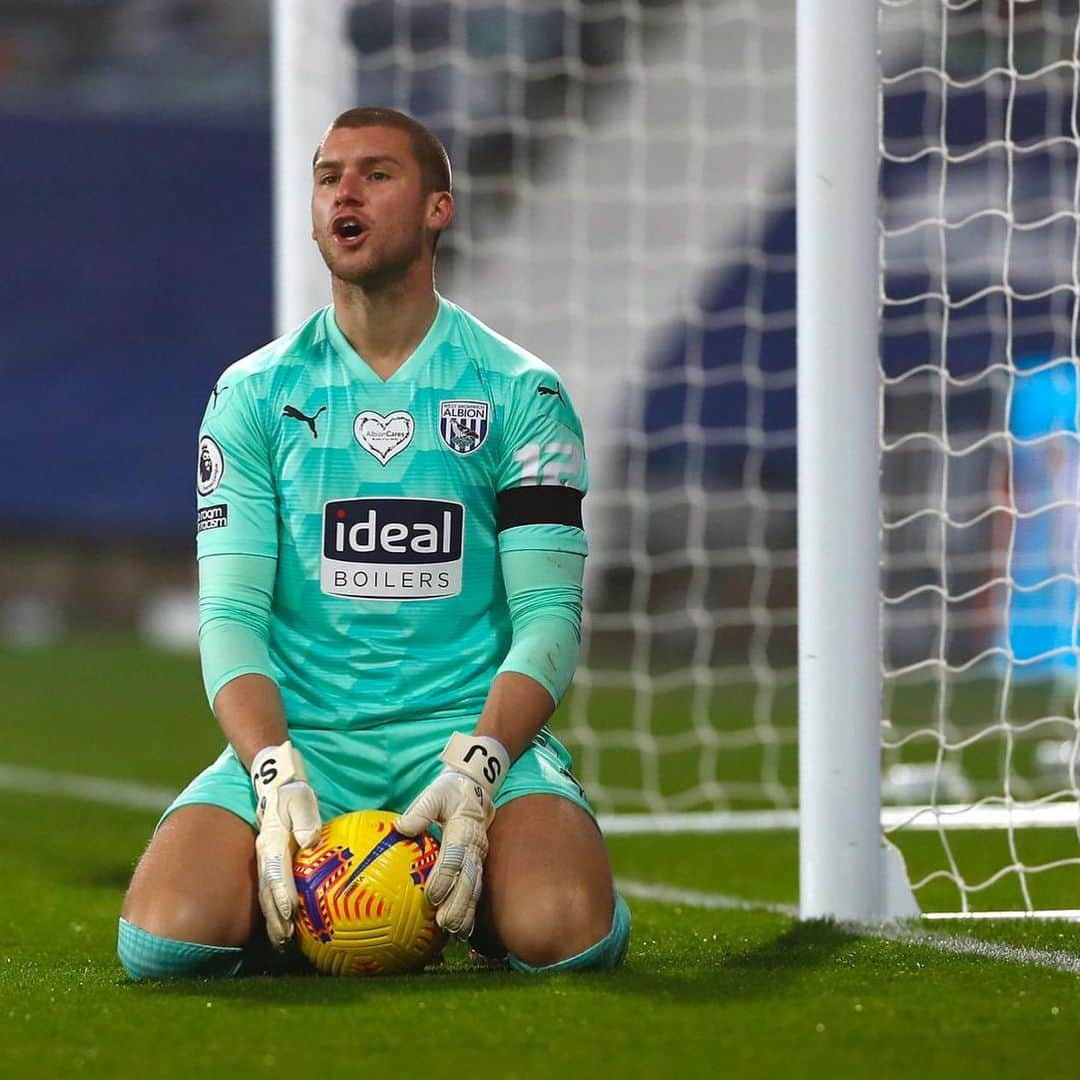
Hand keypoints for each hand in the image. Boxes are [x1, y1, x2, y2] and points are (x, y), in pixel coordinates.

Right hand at [250, 741, 321, 948]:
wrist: (276, 784)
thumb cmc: (292, 791)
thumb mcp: (300, 797)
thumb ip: (305, 817)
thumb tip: (310, 840)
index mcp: (272, 840)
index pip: (276, 870)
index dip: (281, 892)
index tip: (288, 911)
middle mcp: (265, 855)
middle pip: (267, 890)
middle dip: (274, 916)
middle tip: (286, 939)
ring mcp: (266, 861)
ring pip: (267, 894)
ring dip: (274, 919)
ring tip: (284, 942)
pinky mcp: (273, 864)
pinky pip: (274, 889)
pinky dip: (278, 910)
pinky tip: (289, 927)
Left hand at [395, 732, 509, 936]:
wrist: (476, 788)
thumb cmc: (450, 792)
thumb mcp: (435, 793)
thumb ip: (420, 810)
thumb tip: (401, 827)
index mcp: (464, 828)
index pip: (455, 855)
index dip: (445, 876)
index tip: (431, 895)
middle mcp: (476, 845)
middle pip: (469, 877)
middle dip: (458, 902)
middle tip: (445, 923)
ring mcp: (479, 856)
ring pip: (475, 887)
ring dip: (466, 910)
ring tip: (456, 931)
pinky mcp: (478, 864)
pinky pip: (476, 888)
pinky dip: (472, 910)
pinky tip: (464, 929)